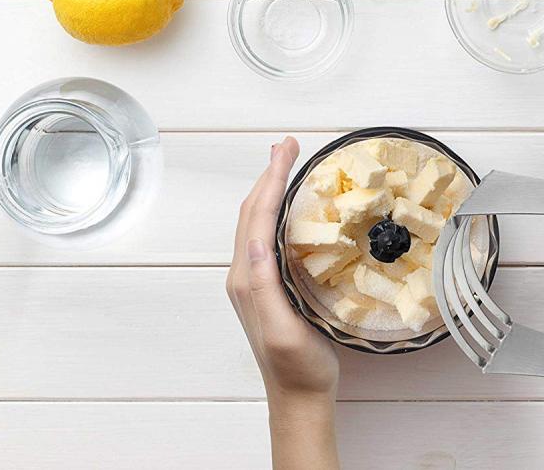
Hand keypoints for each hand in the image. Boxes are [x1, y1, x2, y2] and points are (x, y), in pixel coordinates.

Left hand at [226, 137, 339, 469]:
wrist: (298, 397)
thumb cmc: (299, 367)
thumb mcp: (284, 329)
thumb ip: (265, 286)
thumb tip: (257, 240)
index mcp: (248, 278)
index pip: (256, 215)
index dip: (271, 179)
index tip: (287, 150)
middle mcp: (244, 274)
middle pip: (251, 212)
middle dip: (268, 175)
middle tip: (289, 145)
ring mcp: (253, 280)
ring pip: (256, 221)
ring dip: (270, 189)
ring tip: (288, 164)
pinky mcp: (265, 286)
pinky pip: (266, 235)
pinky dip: (276, 210)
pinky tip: (291, 207)